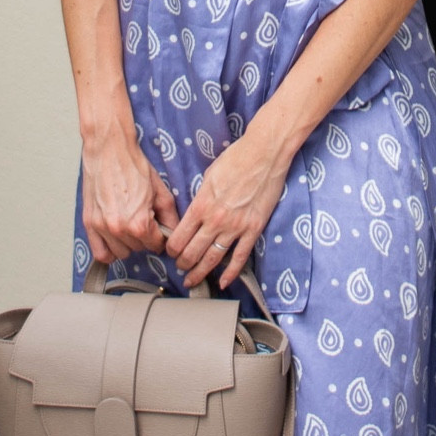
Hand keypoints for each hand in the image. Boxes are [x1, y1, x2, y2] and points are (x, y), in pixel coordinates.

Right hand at [81, 121, 178, 265]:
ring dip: (127, 243)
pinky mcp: (89, 224)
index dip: (160, 236)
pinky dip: (109, 251)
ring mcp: (101, 228)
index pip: (156, 245)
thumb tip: (174, 233)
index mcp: (138, 223)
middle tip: (143, 219)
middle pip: (138, 249)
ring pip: (121, 253)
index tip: (158, 228)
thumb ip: (170, 216)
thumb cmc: (132, 166)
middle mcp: (118, 229)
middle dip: (144, 237)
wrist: (108, 150)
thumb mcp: (160, 191)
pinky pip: (100, 253)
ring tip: (129, 224)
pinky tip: (116, 239)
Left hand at [163, 125, 291, 290]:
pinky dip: (230, 273)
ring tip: (192, 280)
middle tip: (180, 268)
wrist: (265, 153)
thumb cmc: (237, 158)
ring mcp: (235, 227)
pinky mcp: (253, 229)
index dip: (171, 249)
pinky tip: (223, 282)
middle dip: (182, 264)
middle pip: (192, 252)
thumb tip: (196, 212)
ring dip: (199, 272)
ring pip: (212, 259)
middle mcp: (216, 219)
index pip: (179, 237)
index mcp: (201, 205)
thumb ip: (201, 198)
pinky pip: (239, 257)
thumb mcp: (209, 176)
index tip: (170, 252)